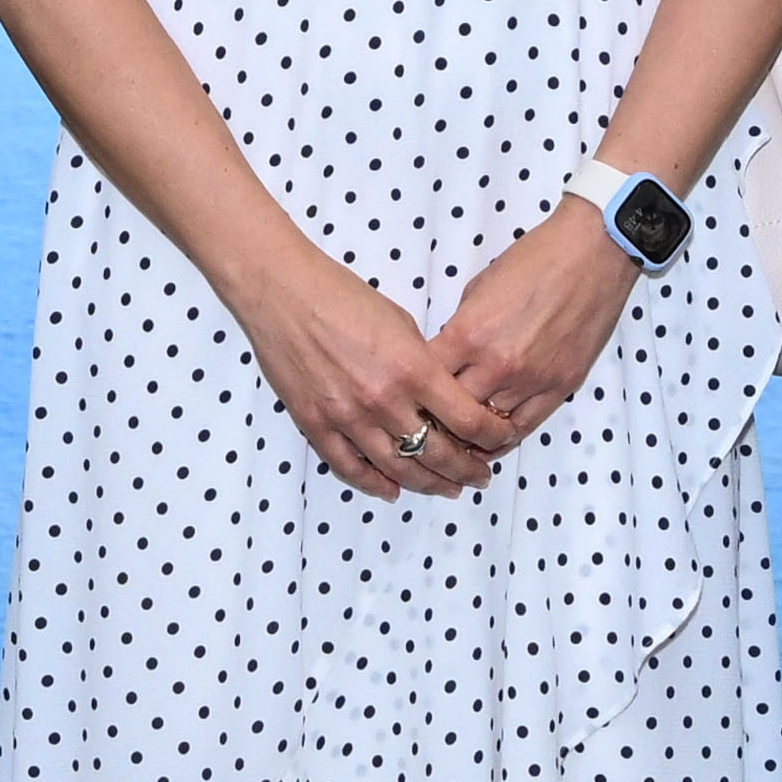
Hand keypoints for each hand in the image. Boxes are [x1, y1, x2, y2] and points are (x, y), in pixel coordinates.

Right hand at [230, 254, 498, 498]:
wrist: (282, 292)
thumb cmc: (341, 296)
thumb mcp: (401, 322)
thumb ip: (423, 364)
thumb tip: (440, 396)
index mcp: (412, 368)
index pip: (467, 419)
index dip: (491, 437)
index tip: (499, 440)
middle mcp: (384, 400)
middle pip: (438, 453)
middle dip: (466, 470)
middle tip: (479, 476)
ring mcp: (348, 417)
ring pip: (398, 468)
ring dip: (428, 483)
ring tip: (447, 488)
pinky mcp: (316, 424)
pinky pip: (350, 468)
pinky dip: (375, 484)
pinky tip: (393, 489)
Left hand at [421, 198, 643, 459]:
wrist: (592, 252)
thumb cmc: (534, 259)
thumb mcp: (478, 287)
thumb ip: (460, 329)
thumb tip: (449, 357)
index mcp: (468, 334)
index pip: (426, 379)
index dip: (414, 388)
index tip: (411, 394)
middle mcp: (497, 365)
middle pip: (452, 411)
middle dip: (437, 416)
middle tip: (429, 421)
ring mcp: (531, 380)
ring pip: (487, 426)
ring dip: (469, 431)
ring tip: (457, 433)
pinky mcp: (560, 388)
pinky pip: (524, 428)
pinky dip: (503, 438)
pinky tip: (490, 441)